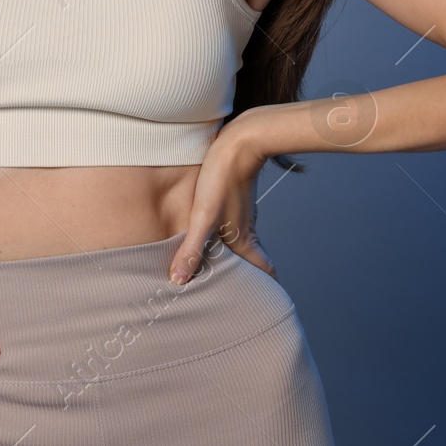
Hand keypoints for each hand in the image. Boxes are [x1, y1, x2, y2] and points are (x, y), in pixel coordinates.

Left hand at [167, 114, 276, 284]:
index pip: (264, 270)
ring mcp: (244, 212)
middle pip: (255, 259)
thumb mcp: (203, 216)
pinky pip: (237, 223)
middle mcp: (247, 228)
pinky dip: (231, 235)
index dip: (266, 287)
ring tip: (225, 267)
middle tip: (244, 292)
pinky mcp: (237, 196)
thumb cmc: (223, 178)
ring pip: (245, 241)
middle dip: (252, 276)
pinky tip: (217, 231)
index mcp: (242, 238)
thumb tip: (179, 280)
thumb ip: (192, 249)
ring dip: (239, 256)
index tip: (264, 304)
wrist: (241, 140)